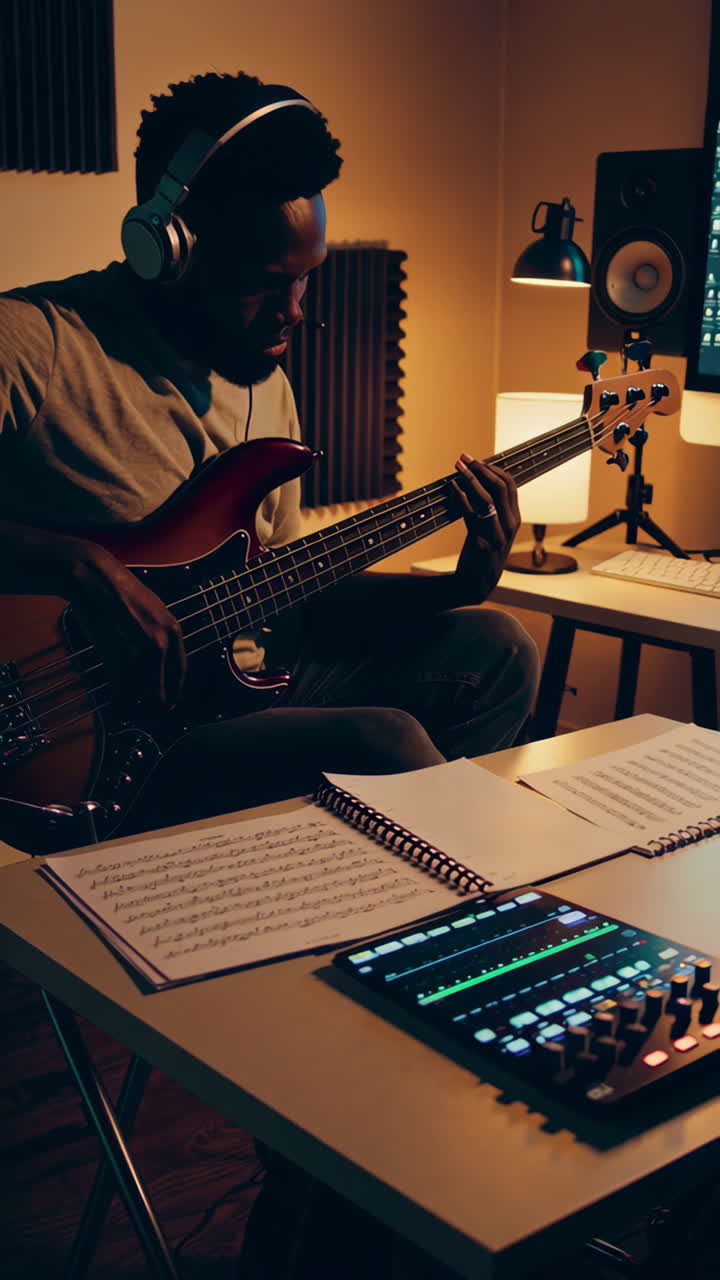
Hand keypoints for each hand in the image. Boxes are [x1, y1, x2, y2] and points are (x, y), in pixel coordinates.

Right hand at [66, 540, 186, 706]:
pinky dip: (121, 698)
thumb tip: (158, 664)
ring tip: (134, 712)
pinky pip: (122, 685)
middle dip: (158, 704)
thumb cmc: (119, 593)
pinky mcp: (116, 654)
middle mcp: (161, 643)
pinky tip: (120, 702)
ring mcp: (138, 650)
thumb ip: (159, 637)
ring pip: (142, 690)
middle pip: (164, 687)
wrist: (95, 579)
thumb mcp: (152, 612)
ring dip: (138, 705)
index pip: (180, 672)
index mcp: (173, 630)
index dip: (174, 691)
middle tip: (152, 714)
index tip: (170, 702)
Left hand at [451, 454, 520, 603]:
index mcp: (515, 518)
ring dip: (470, 478)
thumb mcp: (496, 530)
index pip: (510, 484)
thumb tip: (479, 481)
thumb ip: (494, 509)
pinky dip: (460, 497)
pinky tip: (451, 487)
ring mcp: (497, 534)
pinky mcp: (481, 543)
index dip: (493, 468)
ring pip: (487, 498)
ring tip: (457, 467)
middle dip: (481, 468)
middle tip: (464, 458)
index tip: (476, 460)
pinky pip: (471, 514)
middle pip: (500, 486)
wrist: (476, 584)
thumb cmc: (483, 552)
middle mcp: (510, 525)